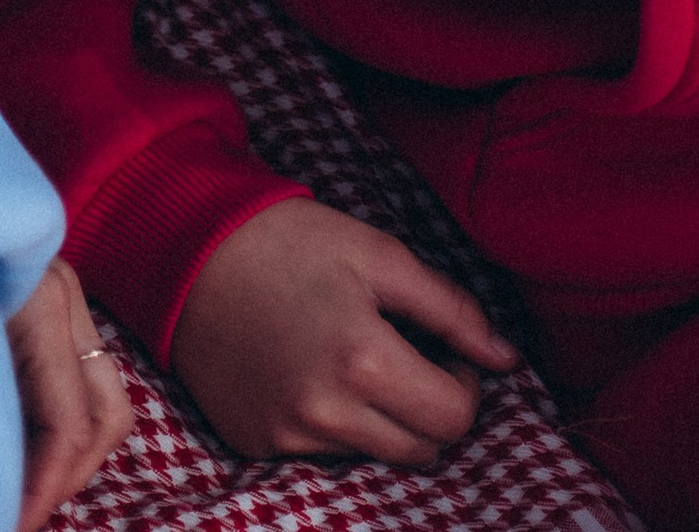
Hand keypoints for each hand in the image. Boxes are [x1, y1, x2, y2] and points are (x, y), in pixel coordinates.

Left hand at [5, 257, 130, 528]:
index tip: (7, 524)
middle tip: (17, 514)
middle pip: (104, 420)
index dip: (41, 492)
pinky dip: (56, 424)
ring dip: (68, 456)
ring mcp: (63, 293)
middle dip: (65, 480)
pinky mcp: (47, 299)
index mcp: (40, 300)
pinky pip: (77, 380)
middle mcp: (64, 295)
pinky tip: (12, 446)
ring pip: (103, 403)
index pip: (68, 428)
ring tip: (20, 488)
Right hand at [172, 199, 515, 465]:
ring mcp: (287, 436)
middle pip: (421, 450)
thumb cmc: (291, 241)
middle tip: (411, 354)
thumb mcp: (380, 255)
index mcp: (362, 360)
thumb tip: (508, 357)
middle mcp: (325, 413)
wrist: (190, 249)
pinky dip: (335, 423)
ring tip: (360, 357)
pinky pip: (323, 454)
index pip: (453, 419)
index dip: (464, 384)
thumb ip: (451, 309)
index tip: (445, 348)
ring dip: (385, 419)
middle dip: (431, 407)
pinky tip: (315, 371)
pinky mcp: (257, 444)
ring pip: (375, 456)